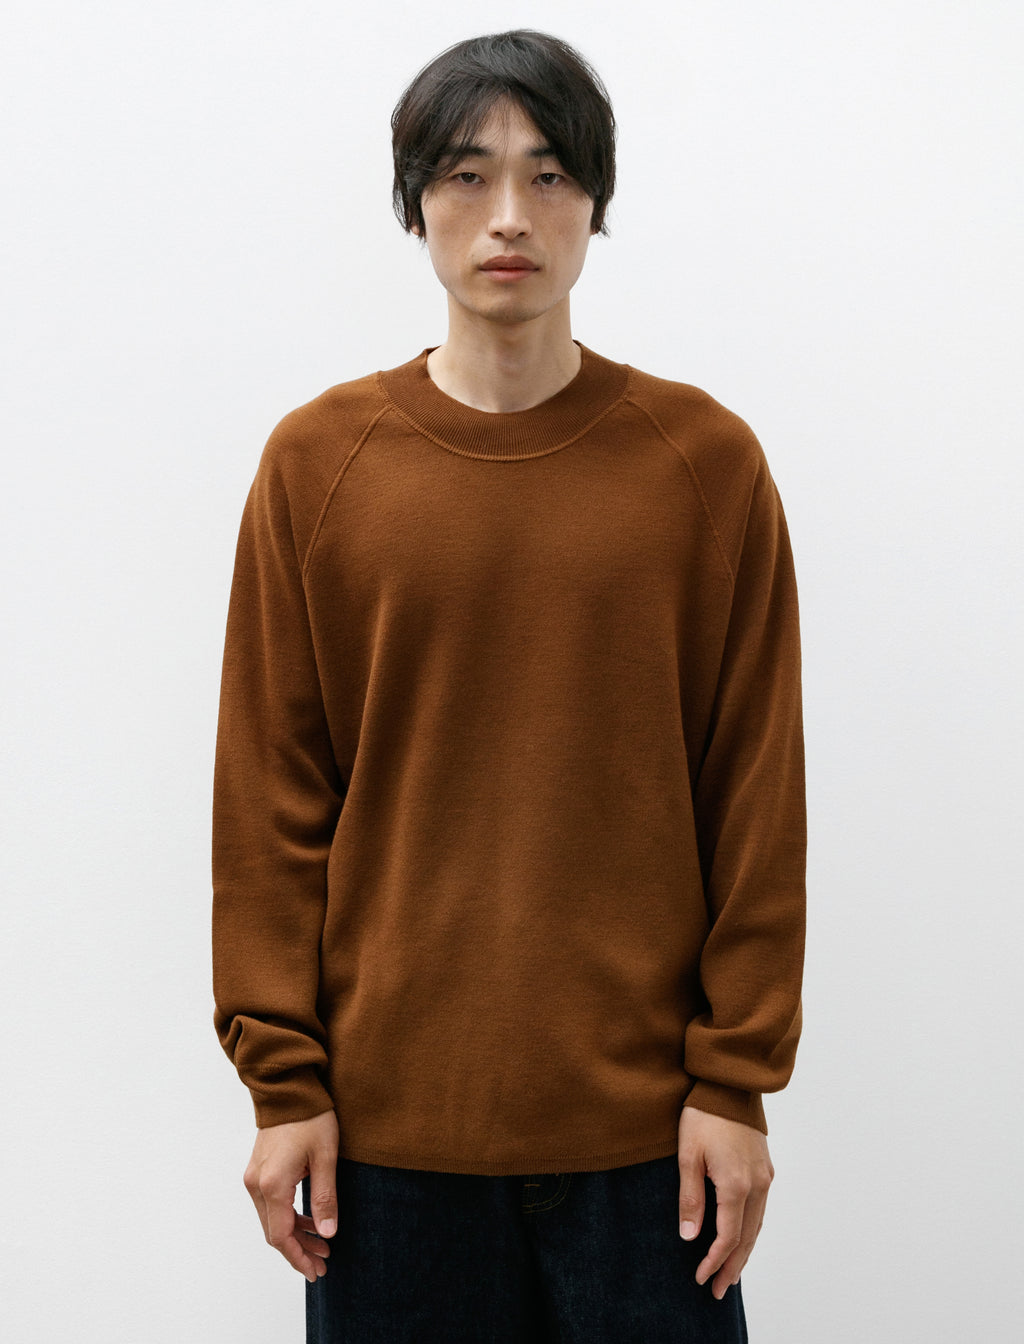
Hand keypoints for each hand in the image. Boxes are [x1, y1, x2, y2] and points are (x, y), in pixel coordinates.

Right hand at [243, 1109, 338, 1282]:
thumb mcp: (325, 1157)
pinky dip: (288, 1217)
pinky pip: (270, 1205)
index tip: (316, 1271)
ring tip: (322, 1245)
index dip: (298, 1257)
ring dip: (294, 1235)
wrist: (288, 1088)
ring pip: (271, 1220)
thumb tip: (328, 1234)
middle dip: (298, 1250)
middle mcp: (256, 1184)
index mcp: (273, 1184)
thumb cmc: (310, 1117)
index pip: (281, 1236)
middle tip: (323, 1263)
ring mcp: (254, 1177)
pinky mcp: (258, 1170)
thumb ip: (325, 1198)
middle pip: (274, 1232)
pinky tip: (309, 1221)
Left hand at [676, 1105, 773, 1299]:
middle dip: (733, 1267)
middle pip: (747, 1238)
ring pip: (758, 1225)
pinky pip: (761, 1209)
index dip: (714, 1261)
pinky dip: (751, 1230)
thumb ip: (691, 1198)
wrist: (728, 1083)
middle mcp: (757, 1184)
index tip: (701, 1278)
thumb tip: (690, 1237)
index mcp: (736, 1184)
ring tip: (730, 1274)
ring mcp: (765, 1176)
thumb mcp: (688, 1155)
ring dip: (744, 1252)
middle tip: (718, 1291)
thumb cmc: (703, 1115)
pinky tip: (743, 1238)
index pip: (728, 1236)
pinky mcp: (766, 1167)